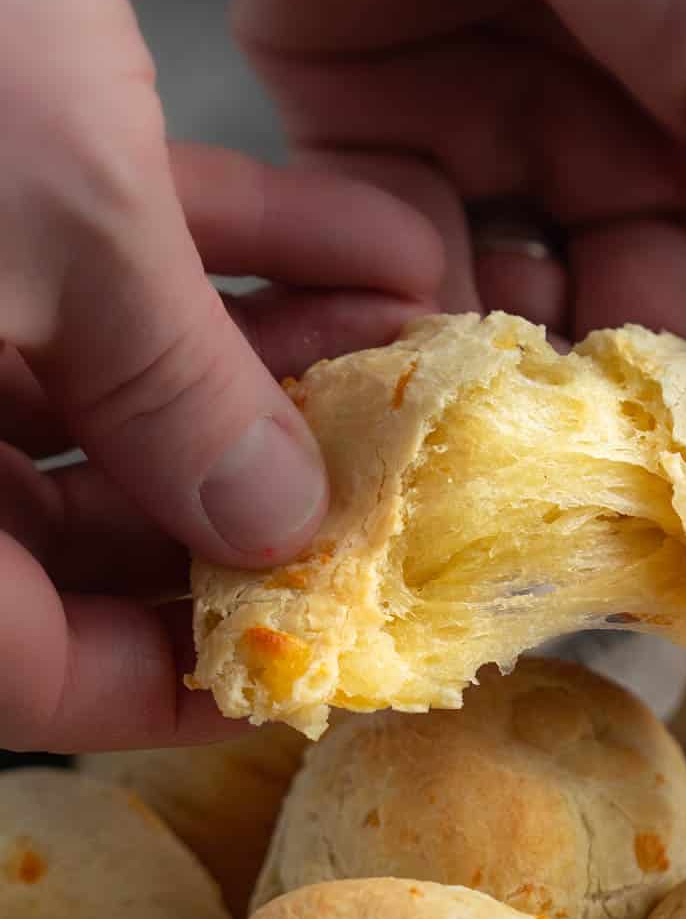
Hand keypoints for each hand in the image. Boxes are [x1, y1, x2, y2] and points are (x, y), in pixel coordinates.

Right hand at [0, 0, 440, 750]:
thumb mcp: (58, 234)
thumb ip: (176, 398)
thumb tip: (276, 527)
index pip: (31, 666)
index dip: (173, 684)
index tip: (312, 656)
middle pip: (85, 538)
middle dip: (256, 502)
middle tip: (396, 489)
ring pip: (115, 399)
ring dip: (273, 373)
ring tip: (415, 354)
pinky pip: (111, 268)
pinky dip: (237, 257)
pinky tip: (376, 245)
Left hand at [218, 0, 685, 496]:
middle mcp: (636, 156)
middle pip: (626, 344)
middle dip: (606, 439)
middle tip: (588, 549)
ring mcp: (501, 138)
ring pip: (498, 320)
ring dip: (487, 400)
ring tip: (479, 488)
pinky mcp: (370, 116)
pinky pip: (383, 258)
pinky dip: (385, 324)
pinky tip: (393, 391)